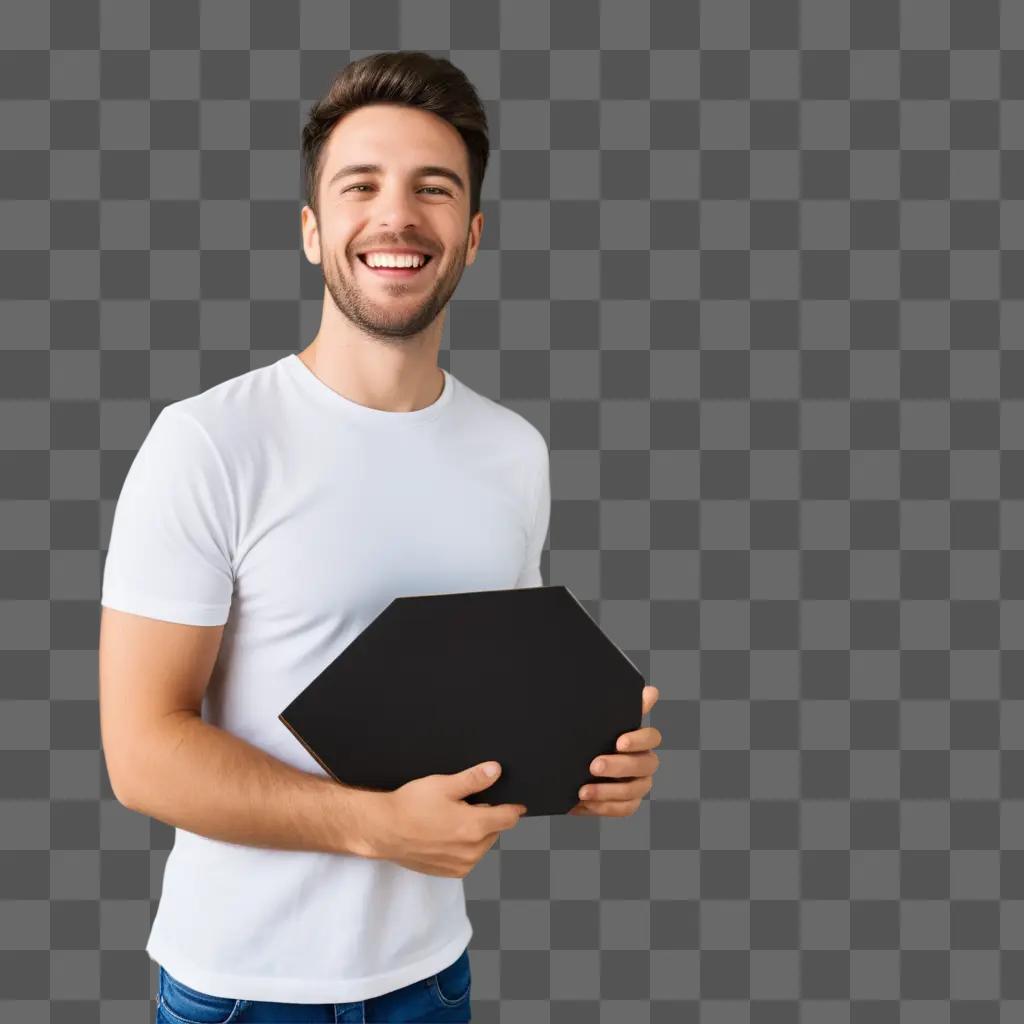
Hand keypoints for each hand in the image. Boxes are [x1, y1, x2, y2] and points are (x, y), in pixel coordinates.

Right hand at [362, 761, 526, 876]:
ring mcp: (461, 865)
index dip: (513, 807)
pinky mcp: (450, 872)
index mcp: (475, 827)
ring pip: (481, 845)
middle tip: (464, 804)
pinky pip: (468, 857)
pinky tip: (444, 834)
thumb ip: (474, 779)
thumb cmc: (410, 806)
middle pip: (494, 830)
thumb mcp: (444, 785)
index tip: (516, 803)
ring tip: (450, 819)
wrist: (383, 830)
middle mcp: (472, 851)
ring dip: (475, 833)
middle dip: (487, 817)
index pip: (508, 818)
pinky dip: (463, 846)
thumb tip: (496, 771)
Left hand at [568, 685, 661, 816]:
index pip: (651, 738)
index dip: (638, 740)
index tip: (619, 742)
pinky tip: (587, 803)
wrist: (568, 763)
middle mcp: (644, 762)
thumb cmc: (590, 738)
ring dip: (608, 791)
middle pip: (644, 765)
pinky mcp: (628, 803)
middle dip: (619, 766)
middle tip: (594, 766)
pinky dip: (605, 807)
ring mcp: (638, 784)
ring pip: (634, 790)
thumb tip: (652, 691)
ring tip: (583, 791)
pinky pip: (624, 808)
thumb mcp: (600, 722)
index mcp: (641, 740)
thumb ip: (624, 706)